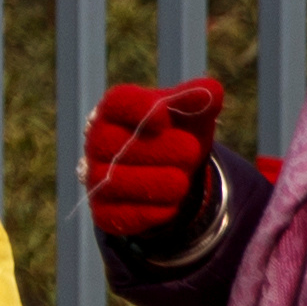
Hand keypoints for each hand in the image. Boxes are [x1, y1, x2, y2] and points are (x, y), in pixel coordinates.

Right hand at [84, 77, 226, 253]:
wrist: (171, 175)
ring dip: (156, 182)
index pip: (117, 102)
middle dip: (155, 149)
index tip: (165, 118)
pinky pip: (120, 214)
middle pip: (110, 143)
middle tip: (190, 151)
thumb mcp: (193, 115)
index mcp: (115, 110)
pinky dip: (150, 211)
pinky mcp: (103, 211)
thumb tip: (212, 91)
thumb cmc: (177, 135)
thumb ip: (202, 99)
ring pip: (114, 181)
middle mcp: (96, 142)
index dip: (139, 109)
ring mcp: (94, 177)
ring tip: (182, 180)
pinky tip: (171, 204)